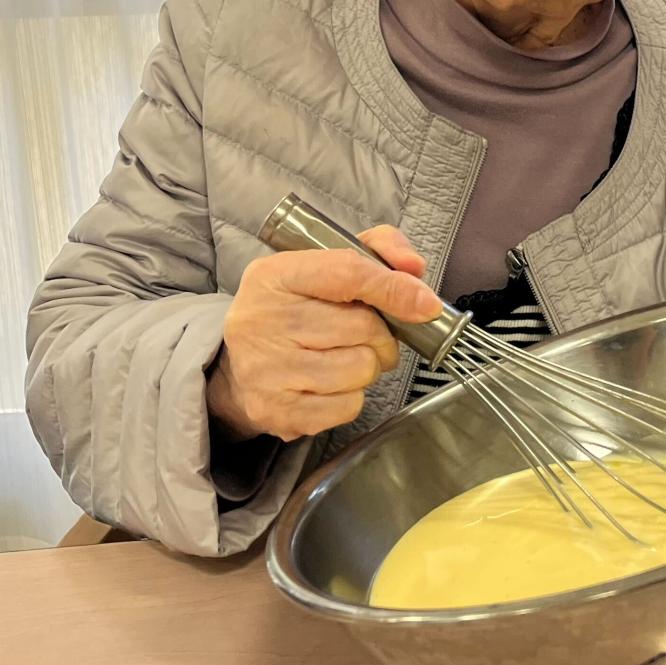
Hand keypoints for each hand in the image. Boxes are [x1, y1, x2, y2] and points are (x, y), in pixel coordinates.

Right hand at [208, 225, 440, 440]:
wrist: (240, 367)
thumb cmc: (294, 312)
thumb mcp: (322, 267)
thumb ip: (375, 253)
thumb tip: (413, 269)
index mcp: (274, 275)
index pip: (347, 273)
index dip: (395, 289)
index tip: (426, 304)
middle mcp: (262, 320)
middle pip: (362, 326)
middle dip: (381, 334)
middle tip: (368, 336)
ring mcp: (265, 370)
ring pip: (361, 368)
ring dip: (368, 366)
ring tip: (346, 358)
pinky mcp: (275, 411)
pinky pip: (349, 406)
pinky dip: (352, 397)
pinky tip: (331, 384)